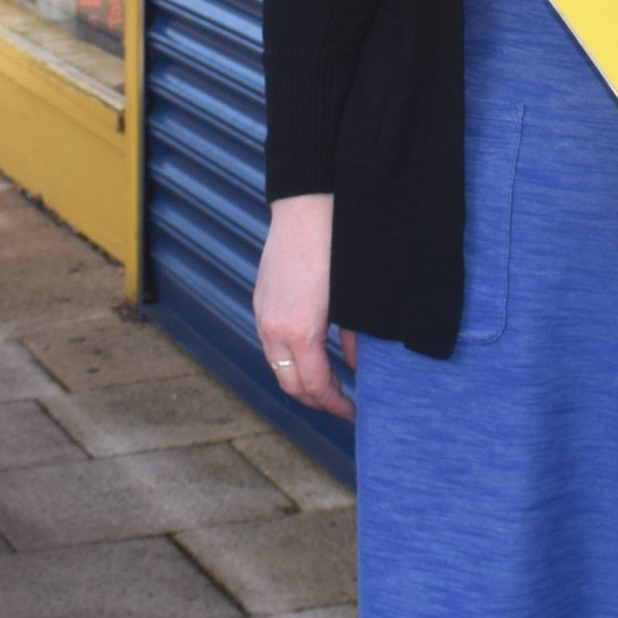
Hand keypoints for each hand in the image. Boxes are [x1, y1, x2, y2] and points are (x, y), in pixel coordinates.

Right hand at [252, 194, 355, 419]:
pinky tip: (311, 353)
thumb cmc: (338, 249)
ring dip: (300, 380)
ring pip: (277, 365)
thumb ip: (354, 336)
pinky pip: (271, 342)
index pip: (314, 385)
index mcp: (300, 331)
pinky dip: (289, 357)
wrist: (308, 207)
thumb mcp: (351, 300)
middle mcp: (273, 328)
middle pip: (289, 383)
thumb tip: (357, 365)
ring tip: (326, 384)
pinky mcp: (261, 300)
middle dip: (315, 400)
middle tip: (340, 405)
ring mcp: (263, 314)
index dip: (334, 404)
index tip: (352, 411)